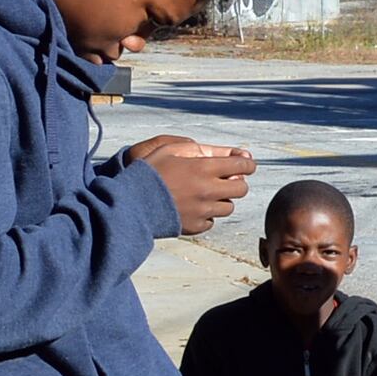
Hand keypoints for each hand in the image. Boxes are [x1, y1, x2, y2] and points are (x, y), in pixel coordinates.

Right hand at [126, 133, 253, 234]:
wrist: (130, 203)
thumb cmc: (149, 172)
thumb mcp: (170, 149)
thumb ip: (201, 149)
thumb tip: (230, 153)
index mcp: (203, 168)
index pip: (242, 165)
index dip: (247, 163)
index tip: (245, 164)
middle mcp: (208, 190)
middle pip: (241, 189)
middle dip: (236, 182)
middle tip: (225, 180)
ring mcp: (203, 210)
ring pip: (229, 207)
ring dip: (221, 200)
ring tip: (205, 195)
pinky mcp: (195, 226)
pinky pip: (212, 221)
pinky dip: (206, 215)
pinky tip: (193, 208)